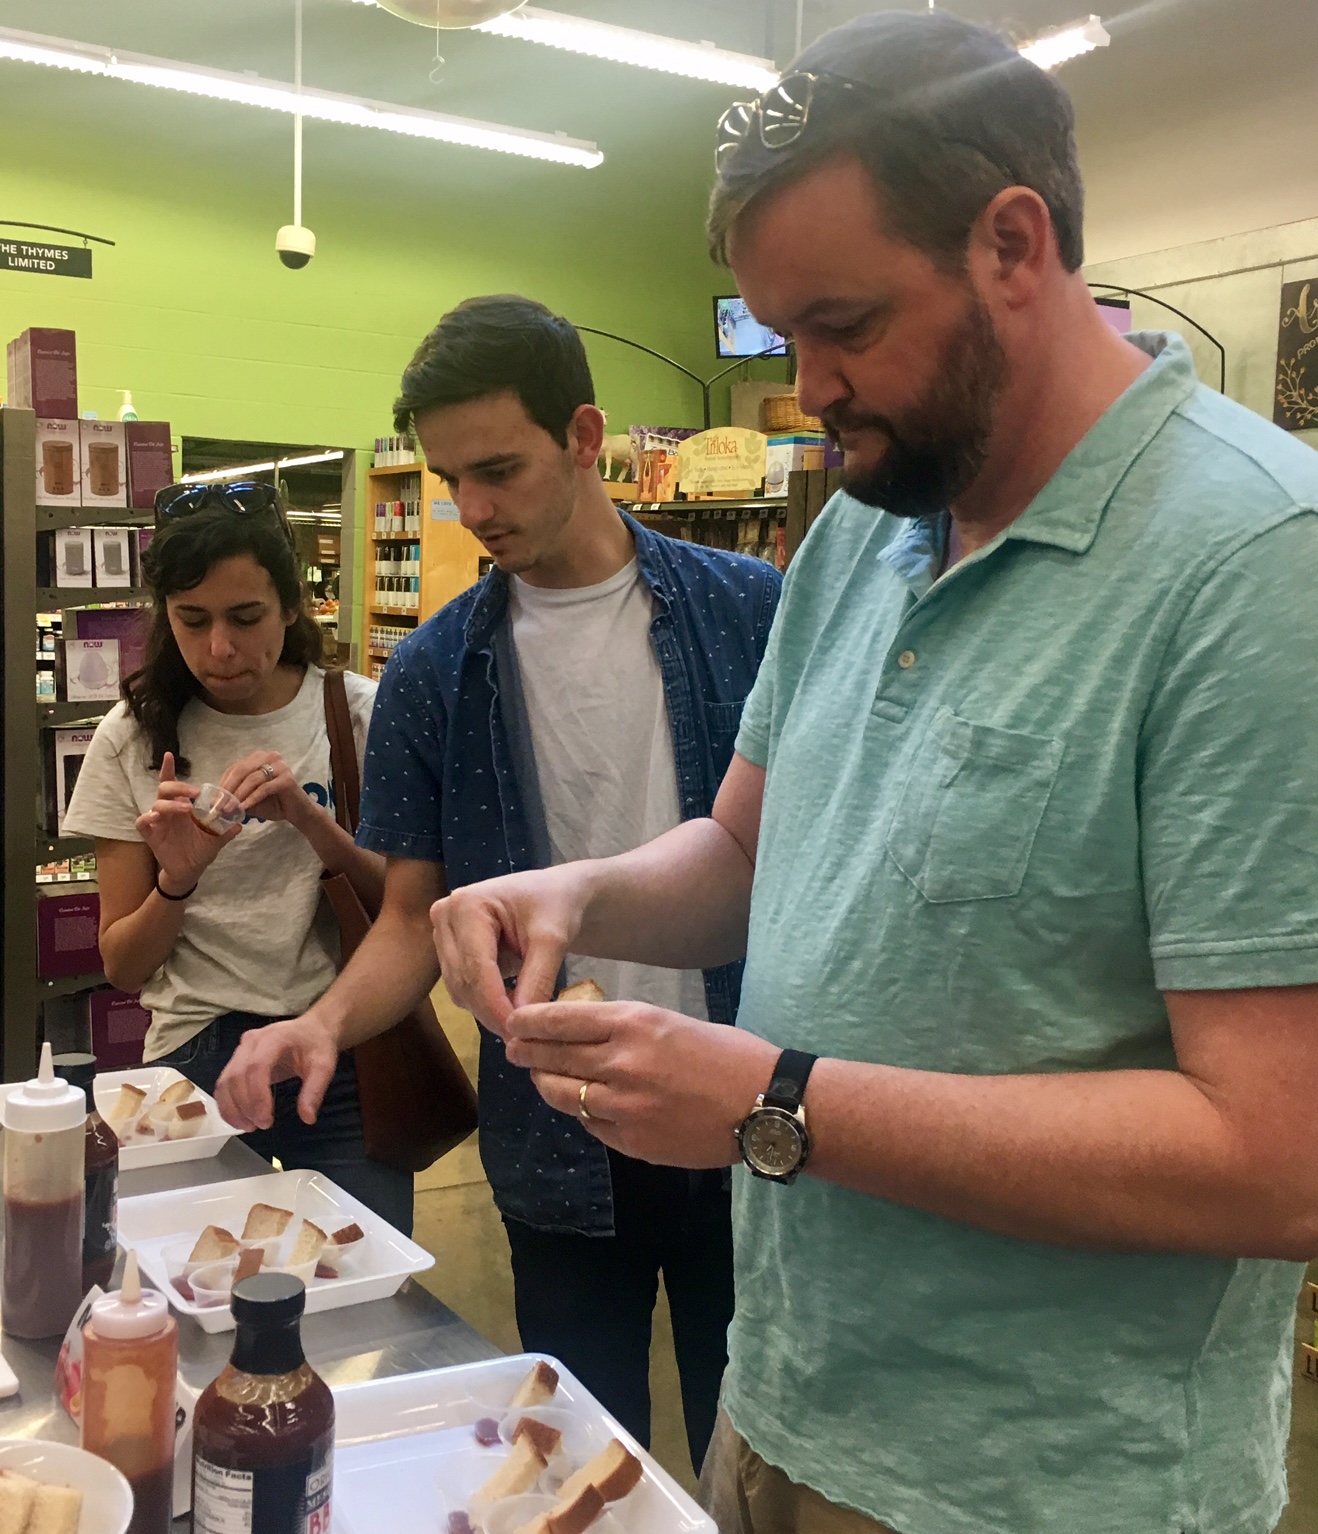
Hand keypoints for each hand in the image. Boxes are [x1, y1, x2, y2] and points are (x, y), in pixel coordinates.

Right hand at [136, 753, 239, 893]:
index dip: (169, 769)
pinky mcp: (151, 834)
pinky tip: (156, 817)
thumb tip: (241, 823)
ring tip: (186, 808)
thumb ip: (226, 832)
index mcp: (183, 806)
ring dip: (171, 803)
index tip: (169, 755)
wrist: (190, 871)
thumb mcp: (216, 840)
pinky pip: (142, 822)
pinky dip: (147, 818)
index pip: (174, 784)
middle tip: (195, 792)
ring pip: (157, 804)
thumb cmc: (200, 850)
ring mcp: (159, 822)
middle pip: (165, 789)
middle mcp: (169, 811)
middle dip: (178, 786)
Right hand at [214, 1013, 339, 1129]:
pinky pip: (224, 1083)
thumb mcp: (324, 1065)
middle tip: (259, 1126)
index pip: (256, 1067)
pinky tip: (239, 1118)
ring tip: (248, 1126)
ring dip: (231, 1108)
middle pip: (236, 1076)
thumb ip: (315, 1090)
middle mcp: (251, 1041)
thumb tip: (307, 1118)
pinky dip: (227, 1103)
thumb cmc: (316, 1045)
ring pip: (225, 1081)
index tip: (266, 1121)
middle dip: (244, 1106)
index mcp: (274, 1038)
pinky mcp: (235, 1059)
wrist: (310, 1029)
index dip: (257, 1097)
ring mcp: (240, 1049)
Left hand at [221, 750, 312, 829]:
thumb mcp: (249, 798)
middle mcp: (269, 757)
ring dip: (238, 795)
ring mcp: (280, 766)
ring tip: (229, 809)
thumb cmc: (273, 804)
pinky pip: (264, 788)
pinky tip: (244, 808)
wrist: (298, 812)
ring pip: (252, 779)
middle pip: (241, 770)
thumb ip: (235, 796)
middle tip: (219, 805)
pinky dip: (252, 798)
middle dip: (228, 789)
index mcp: (258, 758)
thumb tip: (214, 802)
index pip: (235, 768)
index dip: (222, 783)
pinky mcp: (287, 778)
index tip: (212, 800)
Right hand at [432, 868, 594, 1035]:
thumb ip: (537, 978)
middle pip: (463, 980)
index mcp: (467, 904)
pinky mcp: (449, 950)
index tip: (518, 1033)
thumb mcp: (553, 939)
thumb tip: (520, 1022)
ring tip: (521, 1022)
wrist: (554, 894)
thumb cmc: (556, 906)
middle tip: (523, 1037)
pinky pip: (461, 987)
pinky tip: (510, 1006)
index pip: (476, 967)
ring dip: (487, 1010)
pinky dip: (485, 1002)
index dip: (495, 1004)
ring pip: (459, 988)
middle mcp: (445, 916)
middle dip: (492, 1012)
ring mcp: (443, 933)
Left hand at [503, 999, 778, 1167]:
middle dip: (526, 1052)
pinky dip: (581, 1111)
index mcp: (633, 1025)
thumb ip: (624, 1028)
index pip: (559, 1020)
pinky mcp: (631, 1142)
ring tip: (542, 1076)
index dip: (528, 1022)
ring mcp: (623, 1108)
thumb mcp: (672, 1021)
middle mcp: (620, 1065)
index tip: (512, 1021)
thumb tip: (581, 1031)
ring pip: (561, 1095)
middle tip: (514, 1048)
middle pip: (550, 1058)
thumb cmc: (727, 1055)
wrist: (764, 1106)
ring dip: (546, 1084)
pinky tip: (584, 1104)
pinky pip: (589, 1124)